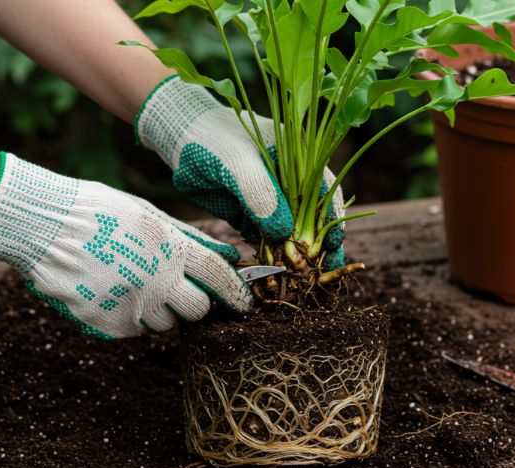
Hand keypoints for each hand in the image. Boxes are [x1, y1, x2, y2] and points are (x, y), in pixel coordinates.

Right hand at [0, 153, 251, 339]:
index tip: (245, 304)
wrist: (43, 227)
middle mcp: (156, 280)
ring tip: (131, 282)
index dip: (237, 293)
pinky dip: (129, 316)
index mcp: (170, 248)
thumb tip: (229, 255)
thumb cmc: (98, 212)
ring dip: (158, 310)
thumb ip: (191, 239)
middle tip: (177, 291)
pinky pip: (133, 329)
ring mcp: (132, 305)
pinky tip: (110, 290)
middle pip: (198, 311)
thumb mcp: (149, 216)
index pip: (219, 277)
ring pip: (165, 323)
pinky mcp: (108, 325)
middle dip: (195, 304)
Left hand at [135, 75, 346, 268]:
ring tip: (301, 280)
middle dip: (317, 245)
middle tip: (322, 273)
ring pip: (288, 232)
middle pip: (311, 216)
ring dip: (294, 255)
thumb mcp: (237, 162)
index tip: (334, 244)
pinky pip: (265, 239)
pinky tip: (274, 274)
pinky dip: (270, 256)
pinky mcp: (250, 215)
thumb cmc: (213, 140)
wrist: (180, 138)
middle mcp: (288, 181)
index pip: (325, 190)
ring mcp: (268, 200)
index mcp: (297, 158)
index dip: (333, 217)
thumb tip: (285, 231)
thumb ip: (260, 193)